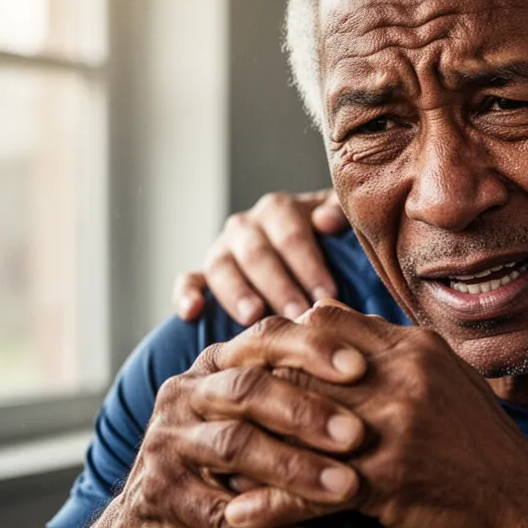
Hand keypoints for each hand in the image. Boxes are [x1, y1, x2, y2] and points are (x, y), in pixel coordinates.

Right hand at [109, 316, 368, 527]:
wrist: (151, 517)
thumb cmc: (232, 454)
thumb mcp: (258, 409)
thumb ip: (301, 381)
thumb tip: (377, 356)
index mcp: (219, 363)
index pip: (265, 339)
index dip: (312, 349)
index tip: (360, 367)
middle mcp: (188, 392)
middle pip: (248, 390)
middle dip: (306, 411)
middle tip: (358, 434)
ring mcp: (170, 442)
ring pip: (234, 448)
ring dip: (294, 469)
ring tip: (347, 489)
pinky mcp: (160, 496)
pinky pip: (219, 515)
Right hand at [173, 190, 350, 324]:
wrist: (307, 250)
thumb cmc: (333, 241)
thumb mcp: (342, 222)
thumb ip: (340, 214)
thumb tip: (327, 222)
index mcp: (279, 210)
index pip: (291, 235)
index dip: (309, 265)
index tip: (328, 295)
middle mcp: (246, 226)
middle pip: (257, 253)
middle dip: (280, 286)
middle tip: (299, 314)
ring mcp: (222, 250)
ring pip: (221, 266)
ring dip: (236, 292)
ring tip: (254, 317)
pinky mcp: (204, 275)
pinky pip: (189, 280)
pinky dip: (186, 294)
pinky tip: (191, 313)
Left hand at [222, 301, 527, 527]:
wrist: (525, 504)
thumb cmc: (481, 444)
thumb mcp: (447, 379)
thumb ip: (397, 353)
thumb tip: (341, 327)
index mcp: (414, 348)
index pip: (326, 323)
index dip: (282, 339)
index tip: (253, 360)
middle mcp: (402, 378)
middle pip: (301, 366)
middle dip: (255, 388)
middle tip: (220, 407)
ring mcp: (396, 428)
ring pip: (298, 425)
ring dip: (252, 446)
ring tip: (216, 462)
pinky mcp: (391, 481)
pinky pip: (314, 490)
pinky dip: (272, 504)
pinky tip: (241, 513)